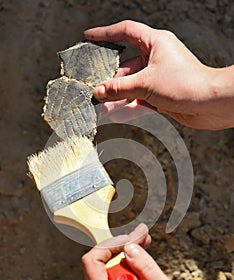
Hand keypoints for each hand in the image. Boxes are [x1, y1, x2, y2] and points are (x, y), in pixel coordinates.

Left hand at [82, 223, 208, 279]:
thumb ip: (146, 268)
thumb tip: (129, 247)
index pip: (92, 261)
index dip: (110, 245)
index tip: (130, 240)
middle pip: (100, 261)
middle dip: (122, 246)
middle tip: (143, 237)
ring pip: (105, 264)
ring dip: (125, 253)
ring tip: (144, 243)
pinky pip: (109, 273)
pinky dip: (125, 263)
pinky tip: (139, 257)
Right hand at [84, 20, 233, 129]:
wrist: (211, 104)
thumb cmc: (184, 84)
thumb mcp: (145, 84)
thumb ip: (119, 88)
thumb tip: (98, 92)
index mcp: (155, 43)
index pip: (125, 32)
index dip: (105, 34)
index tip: (88, 37)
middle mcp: (156, 58)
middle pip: (125, 66)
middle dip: (110, 80)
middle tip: (94, 92)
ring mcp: (158, 77)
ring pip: (131, 86)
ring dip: (118, 97)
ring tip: (101, 108)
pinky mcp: (161, 95)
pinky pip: (140, 99)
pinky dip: (129, 107)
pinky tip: (116, 116)